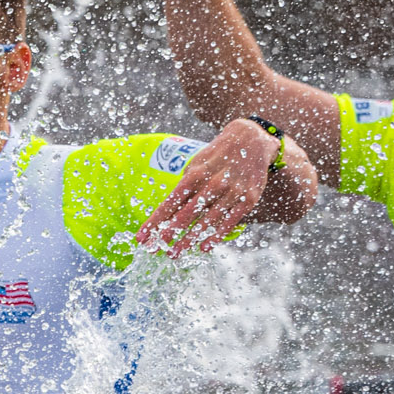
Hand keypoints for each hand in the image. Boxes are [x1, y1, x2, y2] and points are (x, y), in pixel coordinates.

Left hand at [135, 120, 276, 255]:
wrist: (251, 140)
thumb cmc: (216, 156)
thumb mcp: (196, 164)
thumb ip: (184, 187)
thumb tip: (167, 210)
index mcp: (195, 174)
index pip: (170, 203)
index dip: (155, 222)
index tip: (142, 237)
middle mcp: (212, 184)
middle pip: (186, 214)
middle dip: (169, 234)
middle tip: (154, 250)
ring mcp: (232, 192)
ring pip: (206, 221)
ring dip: (189, 239)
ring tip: (174, 253)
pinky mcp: (248, 199)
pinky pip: (230, 221)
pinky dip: (216, 236)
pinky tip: (203, 247)